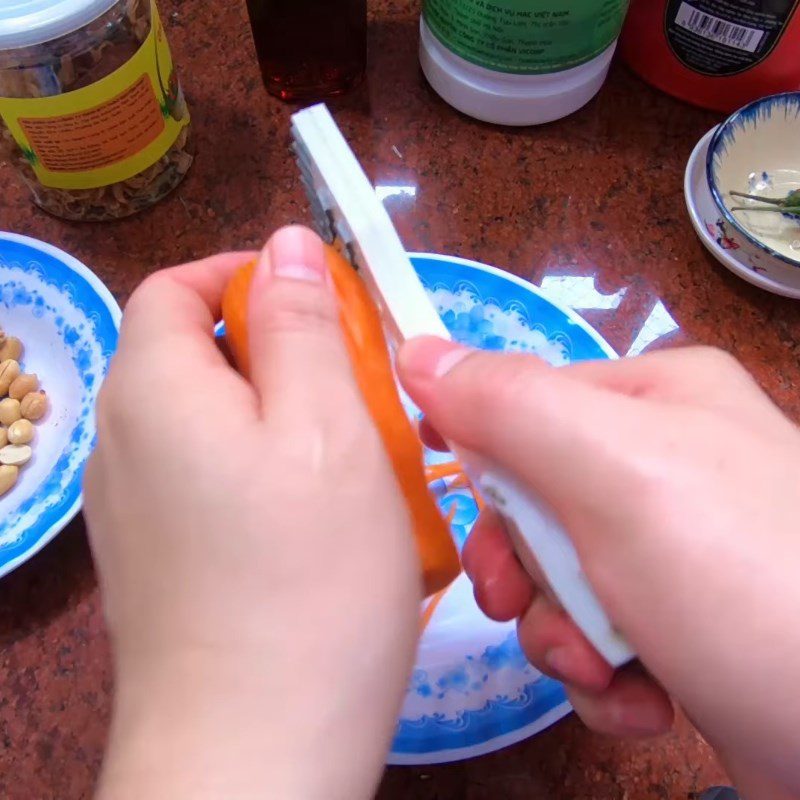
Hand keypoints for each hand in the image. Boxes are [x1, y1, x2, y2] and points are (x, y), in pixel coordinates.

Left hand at [86, 227, 420, 799]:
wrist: (254, 756)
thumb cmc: (307, 580)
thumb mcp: (327, 429)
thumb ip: (302, 325)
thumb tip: (284, 246)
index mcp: (154, 392)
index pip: (176, 288)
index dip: (247, 277)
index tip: (325, 305)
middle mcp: (122, 444)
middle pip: (195, 356)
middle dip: (280, 351)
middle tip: (361, 392)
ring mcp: (132, 512)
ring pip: (210, 423)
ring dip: (282, 418)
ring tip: (355, 461)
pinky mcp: (158, 564)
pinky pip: (208, 483)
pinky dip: (264, 475)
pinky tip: (320, 525)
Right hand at [399, 339, 799, 795]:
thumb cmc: (738, 577)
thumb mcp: (615, 473)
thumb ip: (511, 407)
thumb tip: (416, 351)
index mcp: (655, 398)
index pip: (525, 403)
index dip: (482, 456)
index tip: (463, 507)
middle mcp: (667, 462)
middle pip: (534, 502)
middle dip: (523, 568)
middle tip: (521, 603)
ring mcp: (677, 548)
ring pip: (558, 579)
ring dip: (559, 635)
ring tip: (603, 670)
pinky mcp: (683, 625)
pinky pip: (600, 635)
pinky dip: (605, 676)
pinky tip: (644, 700)